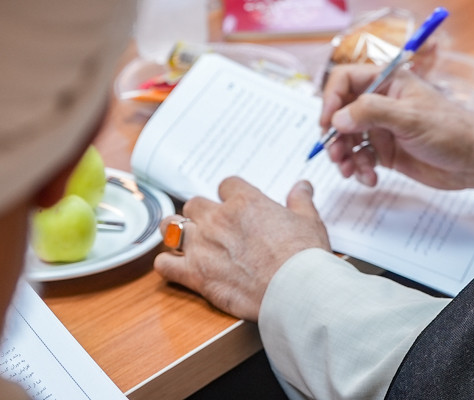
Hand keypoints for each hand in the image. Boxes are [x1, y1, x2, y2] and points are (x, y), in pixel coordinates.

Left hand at [154, 178, 329, 321]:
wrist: (295, 289)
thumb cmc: (303, 255)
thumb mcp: (309, 220)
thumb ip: (300, 200)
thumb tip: (302, 185)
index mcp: (246, 202)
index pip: (226, 185)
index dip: (230, 195)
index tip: (236, 205)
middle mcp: (218, 219)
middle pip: (194, 204)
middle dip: (201, 213)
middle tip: (212, 226)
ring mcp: (203, 246)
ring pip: (171, 227)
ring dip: (176, 232)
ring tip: (185, 240)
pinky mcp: (195, 275)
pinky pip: (164, 265)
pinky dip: (167, 265)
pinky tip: (176, 267)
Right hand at [320, 64, 473, 209]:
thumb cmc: (453, 131)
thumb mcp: (411, 118)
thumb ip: (372, 113)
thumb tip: (338, 117)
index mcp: (388, 82)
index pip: (345, 80)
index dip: (331, 99)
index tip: (328, 123)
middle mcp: (382, 102)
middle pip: (340, 112)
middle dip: (335, 135)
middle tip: (337, 154)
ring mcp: (383, 127)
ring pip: (347, 138)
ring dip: (344, 156)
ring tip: (351, 172)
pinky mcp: (387, 151)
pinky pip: (361, 158)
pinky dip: (359, 169)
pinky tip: (370, 179)